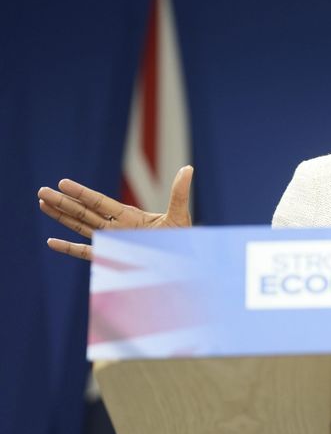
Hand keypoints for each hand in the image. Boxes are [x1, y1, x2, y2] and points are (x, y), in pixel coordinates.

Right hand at [37, 165, 193, 260]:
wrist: (183, 264)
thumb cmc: (182, 240)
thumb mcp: (179, 215)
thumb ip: (179, 193)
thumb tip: (188, 169)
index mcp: (130, 216)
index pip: (99, 201)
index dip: (81, 192)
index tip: (63, 183)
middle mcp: (117, 227)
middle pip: (84, 212)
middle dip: (63, 202)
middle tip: (41, 191)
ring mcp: (113, 243)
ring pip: (81, 228)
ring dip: (61, 218)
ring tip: (42, 205)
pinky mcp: (112, 259)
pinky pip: (86, 253)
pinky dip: (69, 248)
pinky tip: (51, 242)